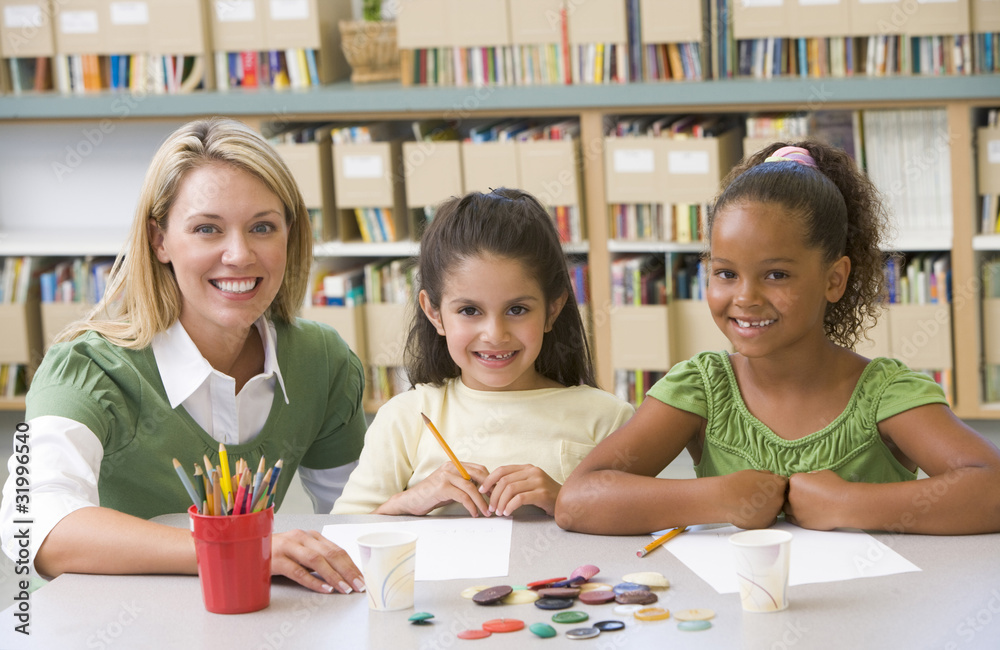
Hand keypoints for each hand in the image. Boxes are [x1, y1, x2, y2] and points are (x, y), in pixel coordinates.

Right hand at [271, 529, 365, 594]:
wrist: (249, 549)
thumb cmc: (278, 552)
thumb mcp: (301, 551)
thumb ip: (318, 557)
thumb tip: (343, 572)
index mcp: (311, 536)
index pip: (336, 549)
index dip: (351, 564)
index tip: (361, 578)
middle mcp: (301, 538)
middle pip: (330, 553)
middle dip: (347, 570)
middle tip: (358, 585)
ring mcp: (288, 547)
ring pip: (316, 560)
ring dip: (333, 576)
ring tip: (345, 588)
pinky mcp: (276, 560)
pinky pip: (298, 571)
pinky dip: (313, 581)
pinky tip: (325, 589)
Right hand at [377, 462, 491, 516]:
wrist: (412, 501)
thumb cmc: (433, 495)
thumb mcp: (451, 487)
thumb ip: (465, 485)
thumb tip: (485, 491)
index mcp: (455, 465)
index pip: (479, 469)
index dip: (491, 481)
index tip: (497, 494)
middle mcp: (451, 467)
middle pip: (478, 474)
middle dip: (490, 490)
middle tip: (496, 503)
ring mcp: (446, 476)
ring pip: (471, 487)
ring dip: (481, 501)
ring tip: (486, 512)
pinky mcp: (442, 487)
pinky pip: (462, 496)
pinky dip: (471, 506)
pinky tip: (474, 513)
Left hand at [478, 464, 560, 515]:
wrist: (567, 501)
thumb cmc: (546, 495)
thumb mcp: (530, 484)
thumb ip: (515, 482)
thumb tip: (492, 489)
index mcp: (527, 468)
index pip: (502, 470)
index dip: (489, 480)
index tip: (482, 490)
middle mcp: (532, 472)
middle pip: (504, 481)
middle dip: (494, 495)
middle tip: (491, 507)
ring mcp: (538, 481)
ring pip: (510, 489)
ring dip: (501, 502)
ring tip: (499, 511)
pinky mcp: (542, 493)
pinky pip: (520, 498)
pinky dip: (510, 506)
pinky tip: (508, 512)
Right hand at [719, 469, 787, 528]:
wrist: (723, 498)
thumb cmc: (736, 483)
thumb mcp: (754, 472)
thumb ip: (768, 476)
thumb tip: (773, 478)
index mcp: (778, 484)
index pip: (784, 483)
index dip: (775, 484)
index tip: (766, 485)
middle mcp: (779, 499)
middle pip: (781, 497)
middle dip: (772, 496)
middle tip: (757, 494)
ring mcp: (773, 513)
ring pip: (775, 509)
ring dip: (768, 506)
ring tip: (752, 503)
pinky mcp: (766, 523)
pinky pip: (769, 519)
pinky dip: (763, 516)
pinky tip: (751, 511)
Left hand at [784, 470, 848, 530]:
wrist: (846, 505)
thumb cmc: (836, 487)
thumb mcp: (822, 474)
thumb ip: (810, 476)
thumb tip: (808, 478)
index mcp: (795, 481)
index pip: (788, 482)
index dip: (796, 485)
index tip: (803, 488)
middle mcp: (792, 495)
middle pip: (784, 495)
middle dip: (792, 496)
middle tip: (803, 497)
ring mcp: (795, 510)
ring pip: (786, 508)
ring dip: (792, 506)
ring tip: (804, 505)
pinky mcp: (800, 521)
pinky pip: (791, 518)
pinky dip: (795, 516)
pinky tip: (803, 513)